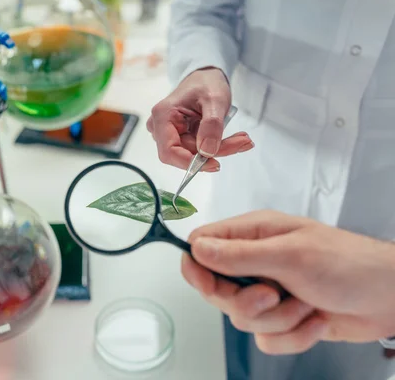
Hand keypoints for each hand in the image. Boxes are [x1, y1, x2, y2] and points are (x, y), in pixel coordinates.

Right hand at [148, 68, 253, 169]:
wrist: (205, 77)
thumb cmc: (206, 83)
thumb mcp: (214, 100)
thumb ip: (211, 126)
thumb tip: (207, 152)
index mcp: (163, 116)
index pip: (169, 151)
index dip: (189, 163)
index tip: (215, 163)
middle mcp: (160, 127)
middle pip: (185, 153)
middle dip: (214, 151)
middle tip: (242, 142)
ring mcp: (169, 133)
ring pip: (194, 153)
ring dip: (220, 149)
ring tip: (242, 139)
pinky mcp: (180, 137)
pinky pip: (197, 149)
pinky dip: (217, 146)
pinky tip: (234, 139)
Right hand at [182, 210, 394, 354]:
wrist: (388, 297)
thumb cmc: (348, 264)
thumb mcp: (290, 255)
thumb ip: (240, 254)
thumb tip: (197, 249)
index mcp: (253, 234)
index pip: (202, 246)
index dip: (197, 267)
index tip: (209, 285)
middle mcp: (255, 262)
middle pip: (217, 290)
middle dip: (246, 302)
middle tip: (272, 296)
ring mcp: (267, 292)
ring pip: (242, 319)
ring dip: (278, 320)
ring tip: (305, 305)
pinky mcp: (282, 319)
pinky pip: (266, 339)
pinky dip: (293, 336)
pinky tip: (315, 320)